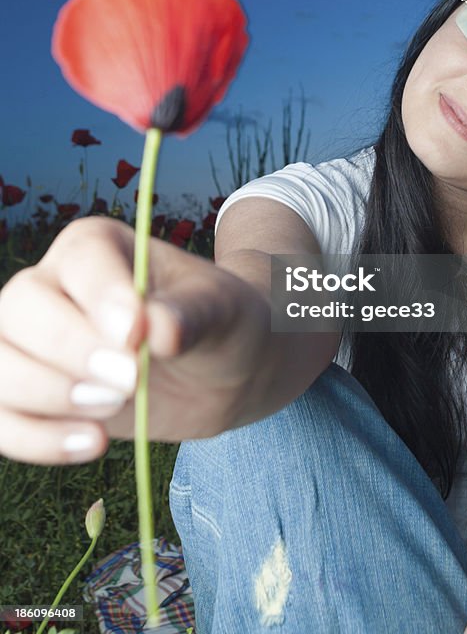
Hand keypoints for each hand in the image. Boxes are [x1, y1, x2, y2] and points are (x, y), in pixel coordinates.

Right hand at [0, 216, 266, 464]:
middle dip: (69, 353)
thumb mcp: (222, 310)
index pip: (79, 260)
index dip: (101, 299)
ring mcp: (29, 340)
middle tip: (131, 382)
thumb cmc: (218, 323)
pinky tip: (93, 445)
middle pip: (19, 308)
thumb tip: (158, 330)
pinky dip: (33, 439)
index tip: (137, 338)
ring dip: (46, 397)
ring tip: (113, 411)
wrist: (217, 372)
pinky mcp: (27, 393)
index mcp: (96, 246)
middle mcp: (50, 283)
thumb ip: (192, 314)